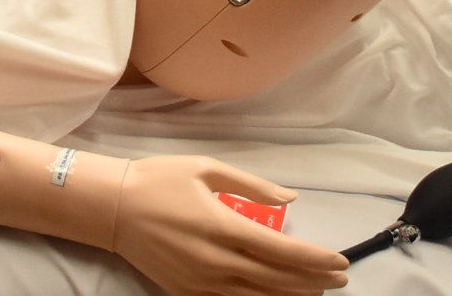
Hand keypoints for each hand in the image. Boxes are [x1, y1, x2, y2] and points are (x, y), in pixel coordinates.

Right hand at [112, 155, 347, 295]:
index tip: (339, 261)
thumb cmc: (159, 180)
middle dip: (313, 281)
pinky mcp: (186, 293)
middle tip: (338, 279)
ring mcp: (200, 282)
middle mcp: (215, 261)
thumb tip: (290, 199)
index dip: (316, 260)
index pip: (282, 252)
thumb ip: (252, 185)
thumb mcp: (206, 169)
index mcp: (222, 226)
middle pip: (276, 280)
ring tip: (315, 291)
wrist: (112, 208)